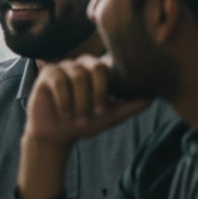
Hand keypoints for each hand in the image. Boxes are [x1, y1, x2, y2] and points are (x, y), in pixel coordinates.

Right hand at [24, 55, 151, 148]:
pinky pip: (59, 81)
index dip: (107, 88)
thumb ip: (129, 106)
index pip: (109, 67)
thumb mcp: (110, 116)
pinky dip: (64, 100)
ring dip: (80, 101)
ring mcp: (63, 67)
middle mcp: (80, 65)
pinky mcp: (46, 74)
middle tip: (97, 113)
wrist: (56, 134)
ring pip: (78, 77)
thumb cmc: (84, 122)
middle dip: (98, 92)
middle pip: (95, 66)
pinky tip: (65, 113)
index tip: (104, 109)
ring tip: (79, 118)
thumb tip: (152, 97)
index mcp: (96, 71)